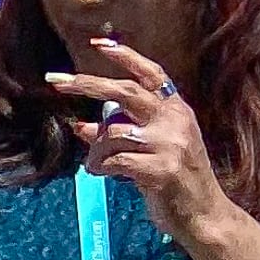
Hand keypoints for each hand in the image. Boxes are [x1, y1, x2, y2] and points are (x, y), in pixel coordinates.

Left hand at [61, 38, 226, 237]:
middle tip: (55, 81)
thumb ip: (121, 133)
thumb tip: (82, 125)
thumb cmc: (174, 180)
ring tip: (97, 164)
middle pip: (125, 92)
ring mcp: (170, 145)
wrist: (203, 214)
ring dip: (95, 150)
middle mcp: (176, 121)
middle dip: (86, 84)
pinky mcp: (160, 170)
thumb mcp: (151, 149)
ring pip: (111, 133)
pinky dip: (101, 168)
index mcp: (177, 110)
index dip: (126, 57)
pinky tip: (104, 174)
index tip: (98, 45)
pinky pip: (113, 161)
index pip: (151, 74)